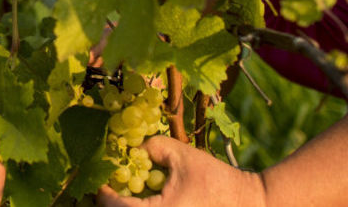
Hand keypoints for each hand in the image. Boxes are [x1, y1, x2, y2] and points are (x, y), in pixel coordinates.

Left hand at [96, 136, 265, 206]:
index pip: (114, 206)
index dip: (103, 189)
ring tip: (129, 190)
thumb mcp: (181, 155)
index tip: (101, 175)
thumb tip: (130, 147)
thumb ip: (151, 146)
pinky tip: (148, 196)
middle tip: (111, 183)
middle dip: (114, 199)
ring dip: (128, 205)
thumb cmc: (215, 179)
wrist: (247, 202)